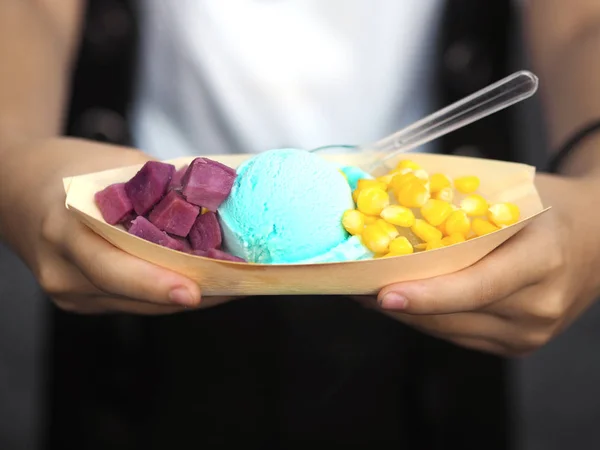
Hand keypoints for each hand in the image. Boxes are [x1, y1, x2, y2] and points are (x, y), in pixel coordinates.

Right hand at [0, 137, 234, 313]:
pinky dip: (167, 292)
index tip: (197, 291)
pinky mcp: (83, 300)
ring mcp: (70, 292)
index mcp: (64, 228)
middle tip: (239, 286)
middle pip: (135, 296)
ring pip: (140, 306)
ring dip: (187, 297)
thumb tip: (217, 201)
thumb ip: (160, 186)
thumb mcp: (114, 165)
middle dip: (191, 294)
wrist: (18, 189)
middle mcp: (63, 271)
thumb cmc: (67, 170)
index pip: (113, 267)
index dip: (156, 283)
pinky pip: (133, 303)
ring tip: (233, 283)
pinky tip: (200, 281)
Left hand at [358, 173, 599, 356]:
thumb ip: (460, 208)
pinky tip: (402, 300)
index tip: (379, 293)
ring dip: (405, 312)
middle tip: (354, 285)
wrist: (598, 239)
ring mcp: (530, 333)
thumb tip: (392, 205)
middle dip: (397, 302)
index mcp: (541, 260)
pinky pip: (460, 335)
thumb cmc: (549, 208)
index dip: (423, 294)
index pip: (472, 286)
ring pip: (449, 330)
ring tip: (367, 291)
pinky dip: (427, 318)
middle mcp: (538, 306)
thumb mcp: (513, 195)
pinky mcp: (519, 345)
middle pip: (452, 315)